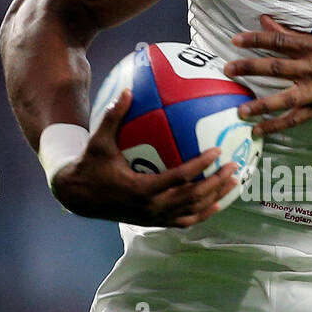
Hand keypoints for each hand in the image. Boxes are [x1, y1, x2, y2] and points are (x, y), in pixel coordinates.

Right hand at [51, 89, 237, 226]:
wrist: (77, 197)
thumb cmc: (89, 166)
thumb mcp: (98, 141)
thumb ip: (113, 116)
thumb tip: (126, 89)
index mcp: (141, 189)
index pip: (179, 177)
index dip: (200, 165)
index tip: (217, 151)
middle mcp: (151, 207)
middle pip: (193, 197)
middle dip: (216, 183)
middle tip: (234, 166)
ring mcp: (154, 218)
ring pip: (192, 211)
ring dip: (215, 198)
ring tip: (233, 183)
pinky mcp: (154, 222)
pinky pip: (184, 220)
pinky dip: (202, 212)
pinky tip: (216, 202)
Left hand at [225, 15, 311, 135]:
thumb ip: (293, 34)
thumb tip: (266, 20)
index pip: (281, 40)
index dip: (257, 39)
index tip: (236, 40)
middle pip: (277, 67)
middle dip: (250, 67)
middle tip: (228, 69)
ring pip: (284, 97)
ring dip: (260, 105)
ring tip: (240, 110)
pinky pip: (295, 119)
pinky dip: (276, 125)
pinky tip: (259, 130)